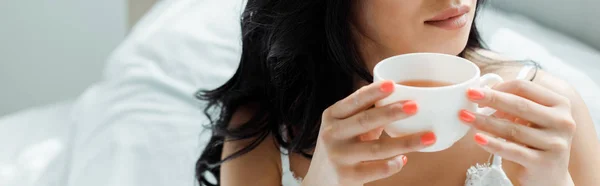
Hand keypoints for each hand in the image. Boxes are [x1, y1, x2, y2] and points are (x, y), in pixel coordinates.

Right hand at [302, 80, 436, 185]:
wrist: (319, 181)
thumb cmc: (340, 147)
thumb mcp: (344, 127)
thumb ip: (365, 114)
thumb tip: (398, 96)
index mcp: (332, 116)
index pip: (353, 101)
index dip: (373, 92)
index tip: (392, 84)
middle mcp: (332, 134)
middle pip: (366, 121)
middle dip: (392, 112)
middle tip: (415, 106)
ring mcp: (339, 156)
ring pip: (377, 148)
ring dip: (406, 143)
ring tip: (429, 137)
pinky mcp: (346, 177)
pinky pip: (377, 169)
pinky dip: (394, 164)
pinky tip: (404, 159)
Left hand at [459, 80, 575, 185]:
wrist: (549, 177)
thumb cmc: (535, 142)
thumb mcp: (531, 120)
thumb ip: (515, 105)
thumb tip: (484, 93)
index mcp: (560, 105)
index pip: (525, 88)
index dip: (500, 87)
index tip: (479, 90)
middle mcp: (562, 122)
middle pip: (520, 105)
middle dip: (491, 99)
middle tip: (469, 95)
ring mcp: (555, 143)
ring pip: (513, 129)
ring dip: (485, 121)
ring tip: (465, 116)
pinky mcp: (543, 163)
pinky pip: (512, 150)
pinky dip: (493, 143)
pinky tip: (477, 138)